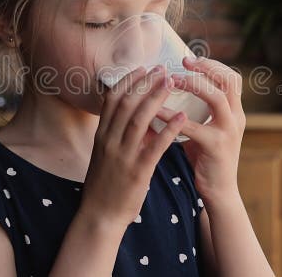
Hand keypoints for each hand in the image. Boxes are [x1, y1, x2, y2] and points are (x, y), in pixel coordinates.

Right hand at [81, 65, 187, 227]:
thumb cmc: (106, 183)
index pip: (112, 99)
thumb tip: (136, 112)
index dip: (129, 80)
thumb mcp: (106, 152)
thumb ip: (118, 132)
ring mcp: (122, 155)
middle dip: (145, 83)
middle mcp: (109, 140)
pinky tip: (182, 117)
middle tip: (163, 69)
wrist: (100, 214)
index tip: (144, 67)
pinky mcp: (137, 171)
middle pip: (127, 103)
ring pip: (139, 119)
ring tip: (171, 82)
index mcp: (102, 134)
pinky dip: (168, 129)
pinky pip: (154, 146)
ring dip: (156, 98)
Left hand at [156, 56, 245, 201]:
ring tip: (171, 80)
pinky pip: (192, 126)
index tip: (190, 59)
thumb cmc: (206, 158)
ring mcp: (228, 132)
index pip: (231, 77)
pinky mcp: (216, 147)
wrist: (218, 192)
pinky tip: (155, 111)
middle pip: (228, 81)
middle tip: (182, 62)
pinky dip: (171, 117)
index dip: (212, 65)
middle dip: (205, 67)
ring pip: (216, 97)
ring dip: (193, 85)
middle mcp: (236, 118)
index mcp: (234, 111)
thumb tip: (171, 88)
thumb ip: (197, 110)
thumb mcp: (206, 128)